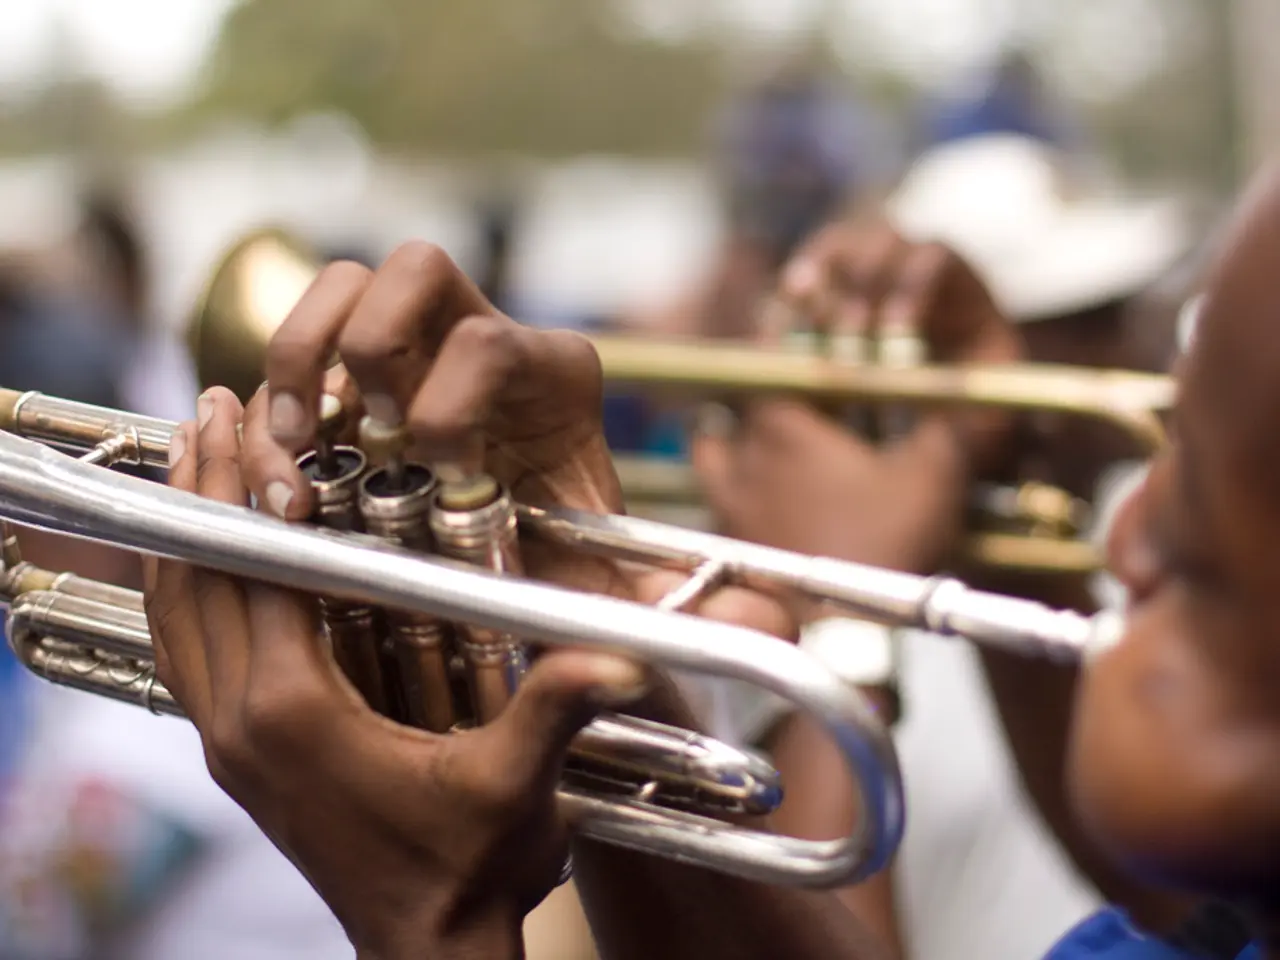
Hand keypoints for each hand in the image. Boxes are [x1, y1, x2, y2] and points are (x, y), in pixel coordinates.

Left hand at [144, 390, 650, 958]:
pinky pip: (186, 651)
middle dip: (203, 486)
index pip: (252, 570)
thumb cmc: (471, 869)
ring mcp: (227, 743)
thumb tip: (620, 654)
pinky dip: (187, 588)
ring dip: (185, 531)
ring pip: (178, 612)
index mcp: (293, 712)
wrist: (429, 945)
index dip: (247, 488)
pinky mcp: (236, 755)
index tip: (247, 418)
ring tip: (198, 460)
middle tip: (215, 411)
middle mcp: (240, 722)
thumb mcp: (517, 785)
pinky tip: (207, 557)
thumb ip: (557, 710)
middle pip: (198, 575)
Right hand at [240, 242, 623, 596]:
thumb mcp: (611, 582)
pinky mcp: (355, 384)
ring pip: (342, 286)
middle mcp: (481, 342)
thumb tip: (750, 619)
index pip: (494, 341)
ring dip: (300, 357)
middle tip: (365, 426)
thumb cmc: (569, 568)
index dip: (453, 402)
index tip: (441, 472)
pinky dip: (269, 404)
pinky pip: (298, 351)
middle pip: (417, 267)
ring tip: (297, 448)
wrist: (517, 568)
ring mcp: (413, 355)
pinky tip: (275, 475)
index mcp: (557, 378)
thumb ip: (660, 597)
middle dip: (374, 341)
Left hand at [694, 224, 1023, 574]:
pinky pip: (716, 496)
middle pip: (732, 398)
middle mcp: (741, 456)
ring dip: (729, 434)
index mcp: (783, 423)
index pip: (767, 355)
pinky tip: (758, 494)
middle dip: (758, 384)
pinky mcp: (727, 539)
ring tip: (756, 435)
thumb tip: (973, 389)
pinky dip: (730, 485)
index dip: (784, 334)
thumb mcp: (934, 474)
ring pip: (711, 446)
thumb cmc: (887, 542)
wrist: (844, 628)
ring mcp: (725, 500)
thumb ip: (949, 425)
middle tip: (786, 383)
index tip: (799, 321)